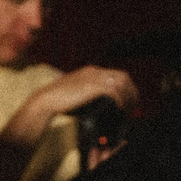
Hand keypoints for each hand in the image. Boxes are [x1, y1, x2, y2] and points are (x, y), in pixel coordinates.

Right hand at [7, 65, 137, 147]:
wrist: (45, 101)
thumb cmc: (58, 102)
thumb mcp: (75, 94)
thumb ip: (88, 95)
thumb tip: (100, 104)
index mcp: (90, 71)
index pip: (116, 75)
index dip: (126, 88)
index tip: (130, 100)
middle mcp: (93, 71)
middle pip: (122, 76)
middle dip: (131, 91)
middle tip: (134, 106)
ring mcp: (93, 78)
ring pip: (121, 83)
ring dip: (128, 97)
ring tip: (130, 109)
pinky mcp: (91, 87)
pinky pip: (113, 90)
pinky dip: (120, 99)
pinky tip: (120, 108)